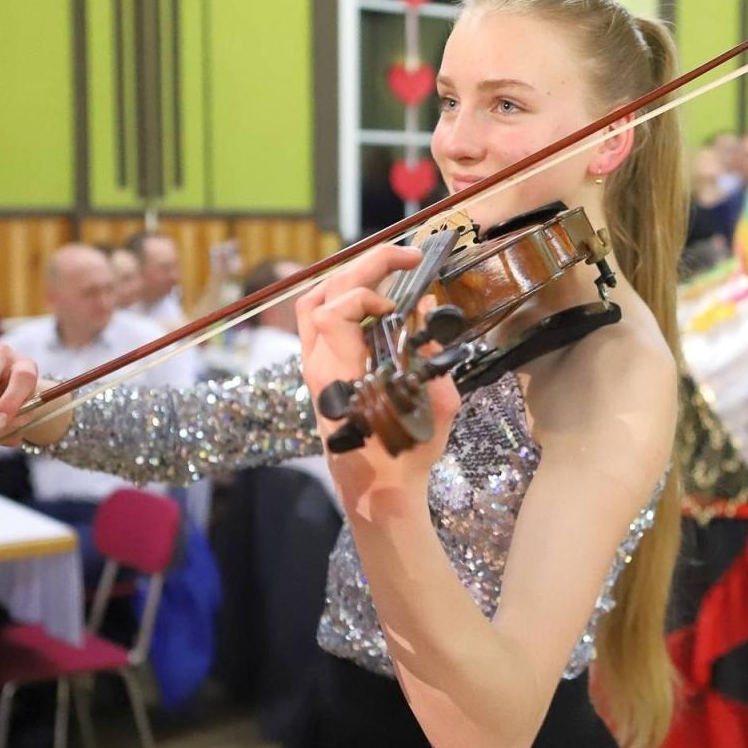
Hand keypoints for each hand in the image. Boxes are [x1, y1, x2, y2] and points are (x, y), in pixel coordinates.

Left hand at [295, 244, 459, 500]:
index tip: (400, 306)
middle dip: (364, 265)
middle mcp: (319, 367)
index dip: (367, 294)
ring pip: (311, 301)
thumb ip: (432, 356)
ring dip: (348, 276)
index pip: (332, 312)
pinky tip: (372, 297)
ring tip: (386, 268)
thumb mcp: (436, 409)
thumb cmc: (405, 456)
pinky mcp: (317, 370)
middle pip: (321, 294)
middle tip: (406, 256)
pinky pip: (317, 319)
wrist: (376, 491)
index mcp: (341, 377)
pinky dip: (342, 297)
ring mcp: (313, 367)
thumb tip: (426, 306)